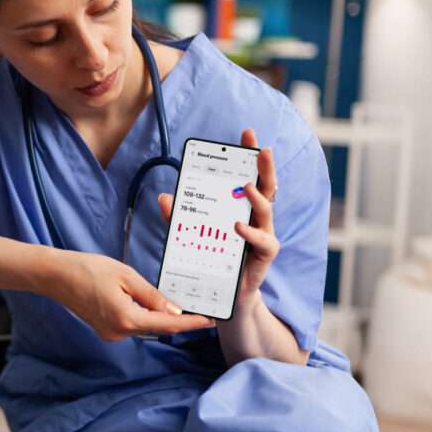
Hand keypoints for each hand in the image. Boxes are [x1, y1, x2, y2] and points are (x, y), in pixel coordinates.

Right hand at [51, 251, 214, 340]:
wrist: (55, 275)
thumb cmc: (87, 269)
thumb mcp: (125, 276)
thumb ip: (152, 295)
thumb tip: (174, 310)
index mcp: (127, 319)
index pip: (167, 324)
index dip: (191, 323)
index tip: (210, 321)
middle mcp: (119, 332)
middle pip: (157, 327)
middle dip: (177, 318)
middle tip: (200, 307)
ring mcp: (110, 332)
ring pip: (144, 325)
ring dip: (160, 316)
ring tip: (179, 303)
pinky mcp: (105, 328)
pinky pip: (132, 323)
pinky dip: (144, 315)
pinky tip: (152, 303)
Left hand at [157, 128, 278, 305]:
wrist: (224, 297)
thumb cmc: (212, 260)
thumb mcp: (190, 236)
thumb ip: (178, 217)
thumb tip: (164, 197)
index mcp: (242, 208)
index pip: (249, 176)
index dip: (250, 156)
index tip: (247, 134)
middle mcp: (257, 219)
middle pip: (266, 187)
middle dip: (264, 166)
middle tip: (262, 148)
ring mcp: (263, 236)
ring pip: (267, 212)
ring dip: (257, 197)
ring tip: (247, 186)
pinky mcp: (264, 256)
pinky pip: (263, 242)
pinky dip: (250, 233)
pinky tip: (238, 226)